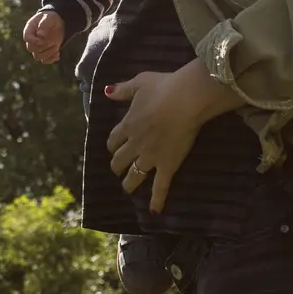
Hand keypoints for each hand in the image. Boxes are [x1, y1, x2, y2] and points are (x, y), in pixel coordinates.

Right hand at [22, 10, 63, 63]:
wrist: (57, 22)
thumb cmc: (51, 18)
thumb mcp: (49, 17)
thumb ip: (44, 24)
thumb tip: (40, 34)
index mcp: (30, 29)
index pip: (27, 38)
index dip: (34, 40)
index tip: (43, 37)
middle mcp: (32, 40)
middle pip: (32, 49)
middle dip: (43, 46)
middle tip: (54, 41)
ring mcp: (38, 47)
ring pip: (38, 56)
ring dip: (48, 52)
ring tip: (56, 46)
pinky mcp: (45, 52)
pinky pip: (45, 60)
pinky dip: (51, 59)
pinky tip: (58, 53)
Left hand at [105, 61, 243, 213]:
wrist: (185, 99)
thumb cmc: (164, 86)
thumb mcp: (140, 82)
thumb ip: (123, 89)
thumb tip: (107, 92)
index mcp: (128, 124)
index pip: (113, 140)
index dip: (112, 145)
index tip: (114, 147)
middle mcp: (135, 143)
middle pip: (120, 160)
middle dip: (117, 166)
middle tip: (118, 169)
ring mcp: (150, 156)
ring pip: (134, 175)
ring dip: (128, 183)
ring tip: (127, 188)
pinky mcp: (167, 165)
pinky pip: (160, 186)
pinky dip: (157, 200)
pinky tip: (154, 211)